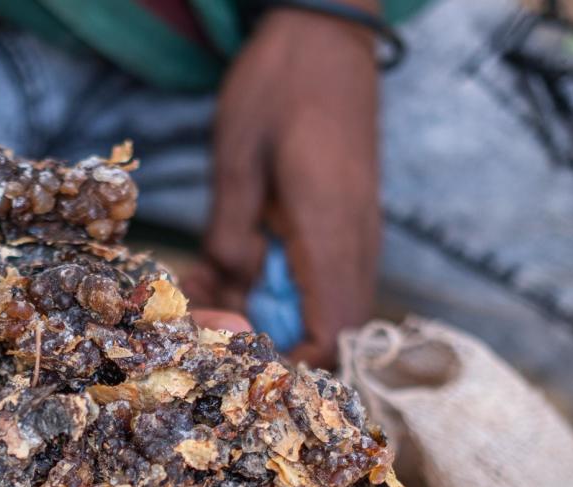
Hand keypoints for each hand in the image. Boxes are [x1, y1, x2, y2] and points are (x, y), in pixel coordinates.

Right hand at [0, 139, 252, 486]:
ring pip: (106, 358)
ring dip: (167, 357)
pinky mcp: (43, 286)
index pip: (32, 479)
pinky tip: (201, 304)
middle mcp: (3, 389)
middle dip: (156, 421)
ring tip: (241, 359)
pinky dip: (143, 300)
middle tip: (233, 425)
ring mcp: (28, 338)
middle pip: (87, 418)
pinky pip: (100, 298)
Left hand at [191, 5, 381, 367]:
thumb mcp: (236, 154)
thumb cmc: (279, 85)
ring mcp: (359, 230)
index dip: (295, 367)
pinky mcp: (350, 220)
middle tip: (212, 324)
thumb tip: (231, 282)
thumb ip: (231, 229)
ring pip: (331, 306)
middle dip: (276, 345)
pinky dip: (285, 285)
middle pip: (335, 332)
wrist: (328, 33)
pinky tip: (238, 260)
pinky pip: (326, 277)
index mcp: (330, 230)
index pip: (331, 333)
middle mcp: (356, 240)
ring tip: (213, 287)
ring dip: (276, 314)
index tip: (242, 366)